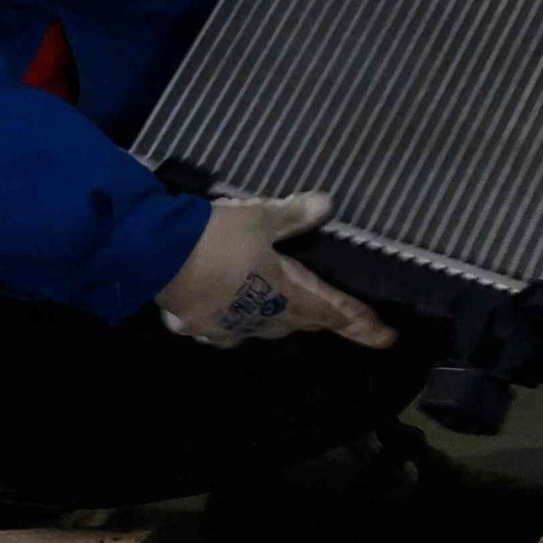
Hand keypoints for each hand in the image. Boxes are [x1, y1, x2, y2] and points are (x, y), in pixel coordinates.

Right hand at [154, 189, 394, 349]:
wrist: (155, 254)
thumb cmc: (218, 234)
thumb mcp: (261, 217)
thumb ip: (294, 213)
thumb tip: (328, 204)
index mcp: (285, 293)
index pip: (333, 310)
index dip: (361, 323)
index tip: (387, 338)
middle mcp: (260, 317)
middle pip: (300, 322)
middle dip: (322, 321)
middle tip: (344, 322)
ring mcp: (226, 326)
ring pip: (262, 329)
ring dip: (280, 322)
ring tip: (291, 316)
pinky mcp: (195, 325)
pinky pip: (222, 330)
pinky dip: (232, 323)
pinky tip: (227, 316)